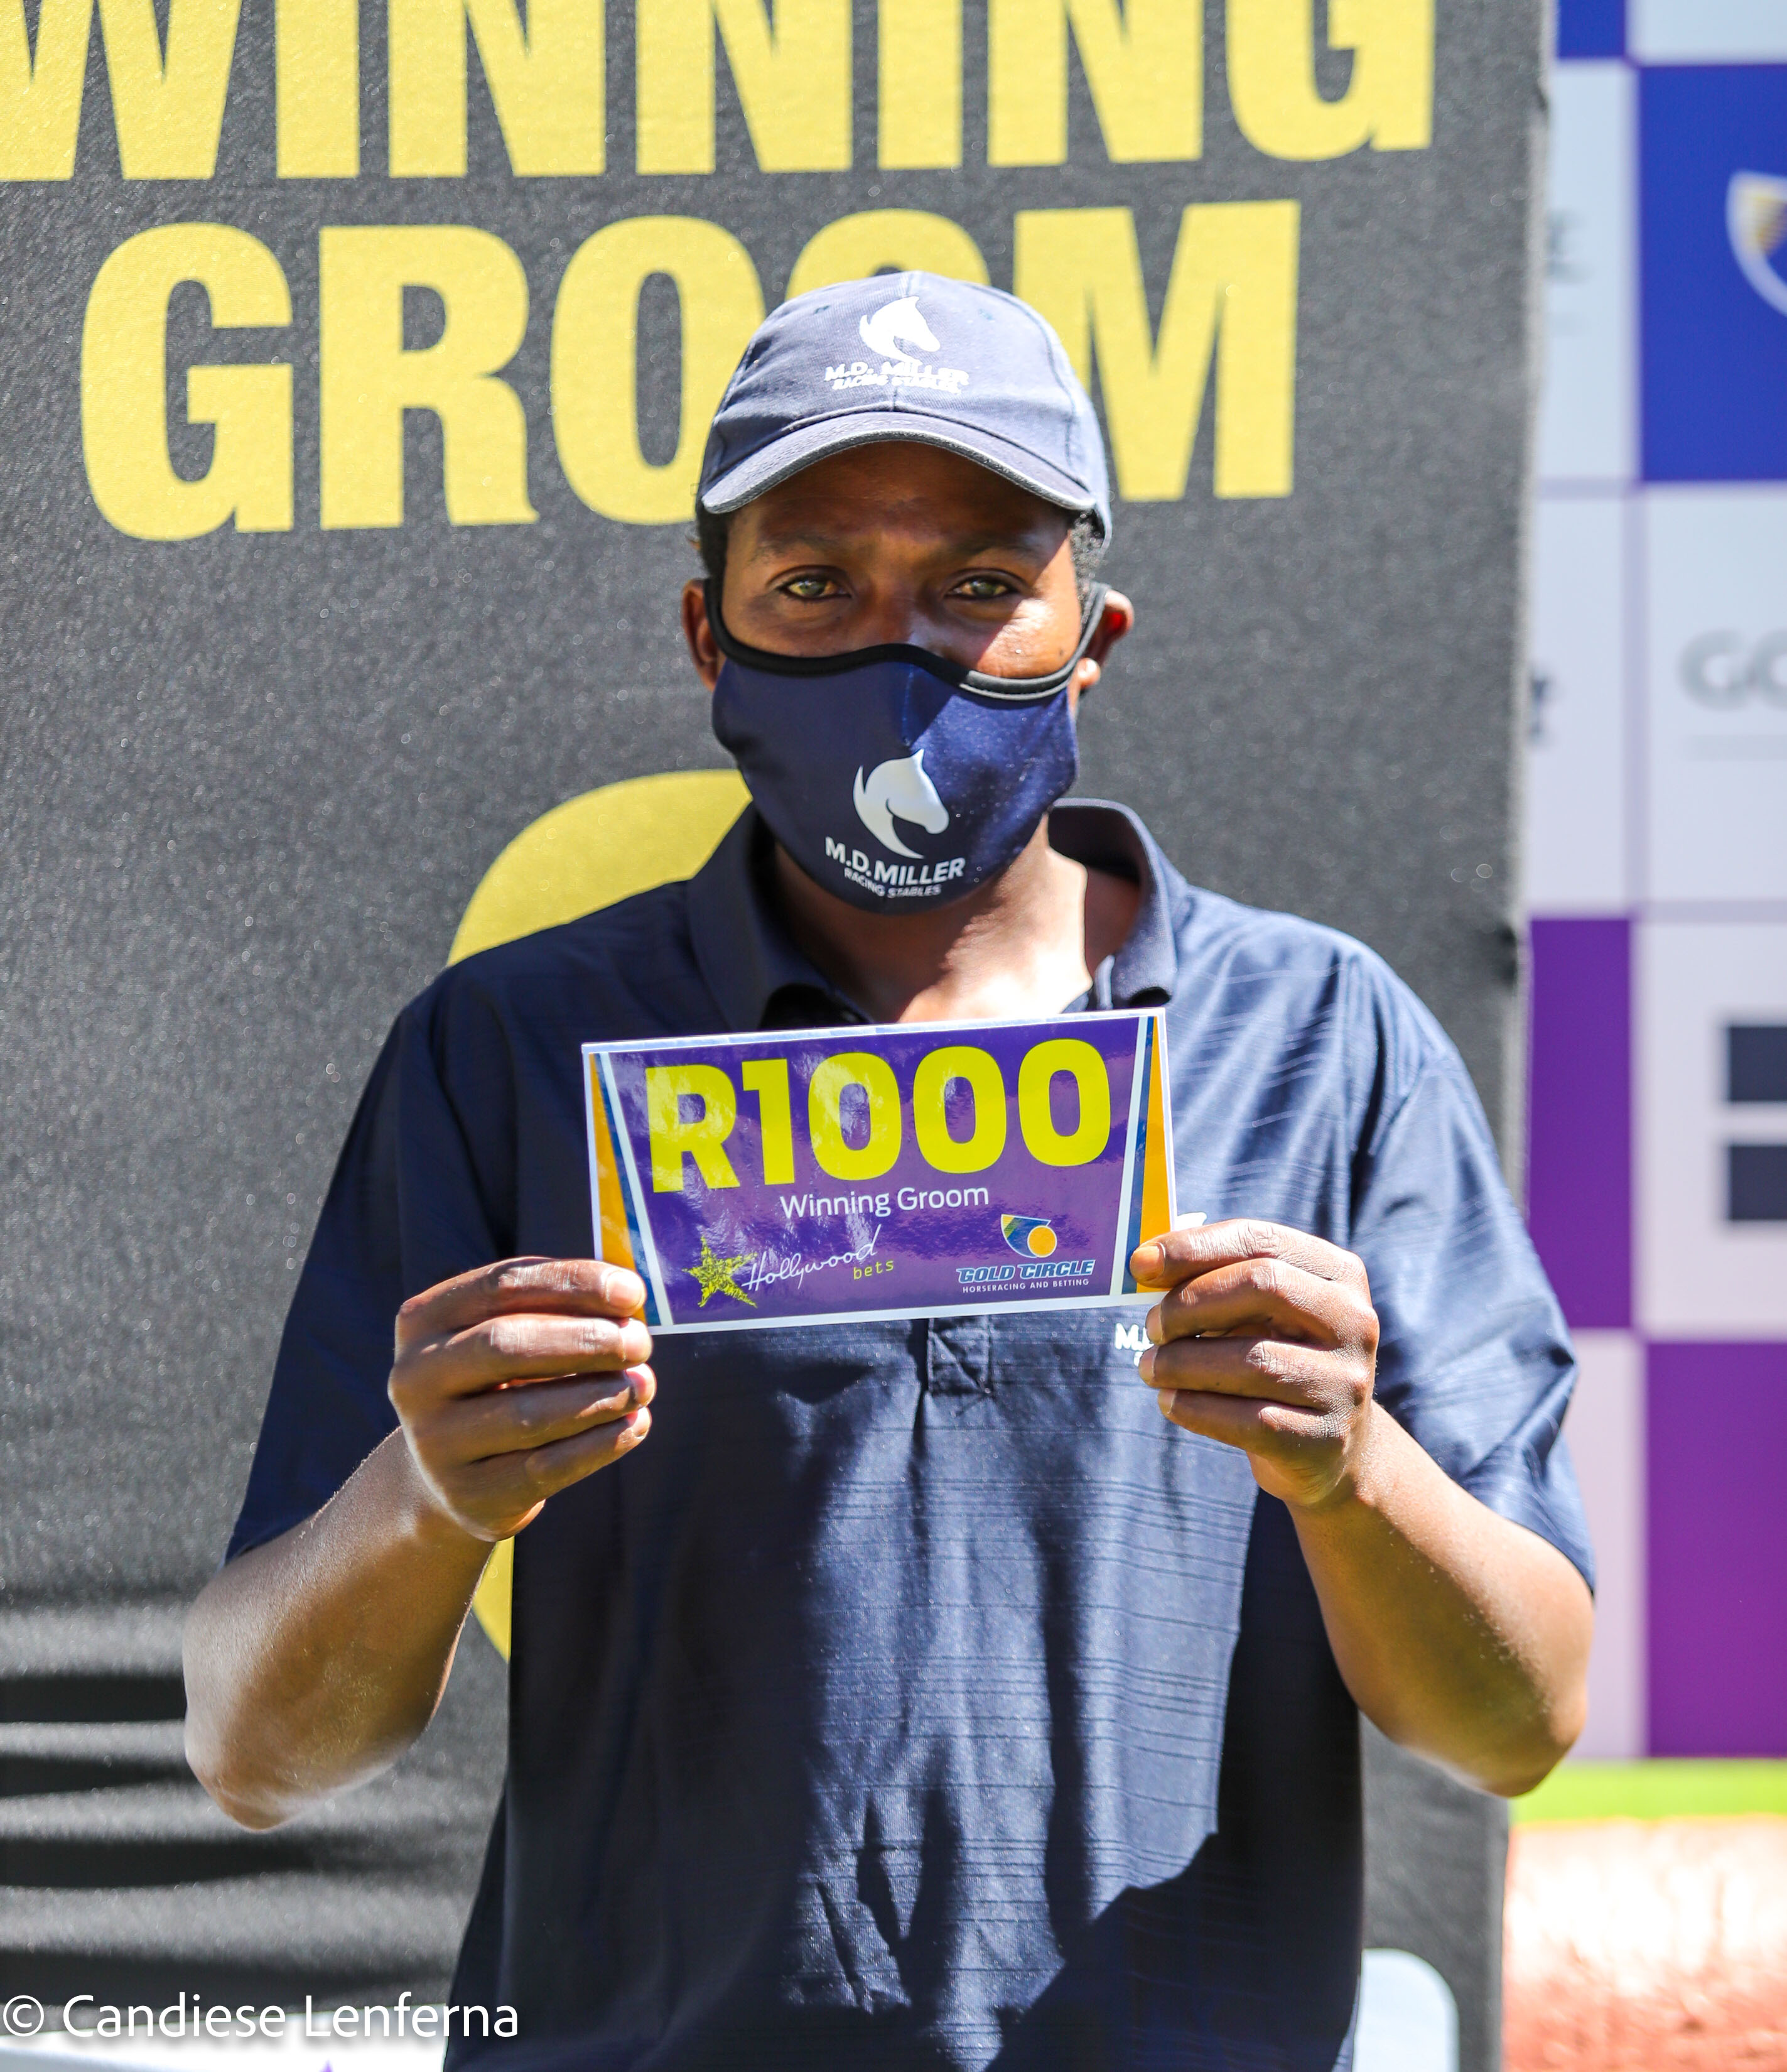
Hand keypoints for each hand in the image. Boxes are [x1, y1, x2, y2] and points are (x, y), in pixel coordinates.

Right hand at [387, 1257, 654, 1542]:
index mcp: (423, 1319)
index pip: (502, 1285)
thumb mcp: (507, 1333)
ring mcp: (433, 1442)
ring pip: (528, 1413)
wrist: (450, 1474)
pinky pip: (544, 1469)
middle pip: (507, 1345)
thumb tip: (628, 1299)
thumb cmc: (498, 1382)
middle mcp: (414, 1378)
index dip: (574, 1283)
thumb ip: (556, 1308)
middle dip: (586, 1340)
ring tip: (644, 1384)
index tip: (633, 1292)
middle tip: (641, 1342)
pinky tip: (635, 1424)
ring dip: (600, 1395)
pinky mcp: (467, 1495)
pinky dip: (599, 1445)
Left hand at [1128, 1220, 1378, 1510]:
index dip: (1194, 1247)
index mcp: (1339, 1273)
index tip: (1139, 1265)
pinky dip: (1195, 1408)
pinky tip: (1169, 1402)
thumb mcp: (1257, 1312)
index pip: (1261, 1240)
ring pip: (1252, 1361)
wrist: (1327, 1449)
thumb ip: (1211, 1278)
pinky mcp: (1325, 1439)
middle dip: (1190, 1303)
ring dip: (1182, 1363)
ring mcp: (1346, 1383)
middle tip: (1150, 1326)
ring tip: (1150, 1367)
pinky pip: (1249, 1419)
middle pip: (1263, 1287)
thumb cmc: (1275, 1358)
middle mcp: (1354, 1321)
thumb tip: (1146, 1262)